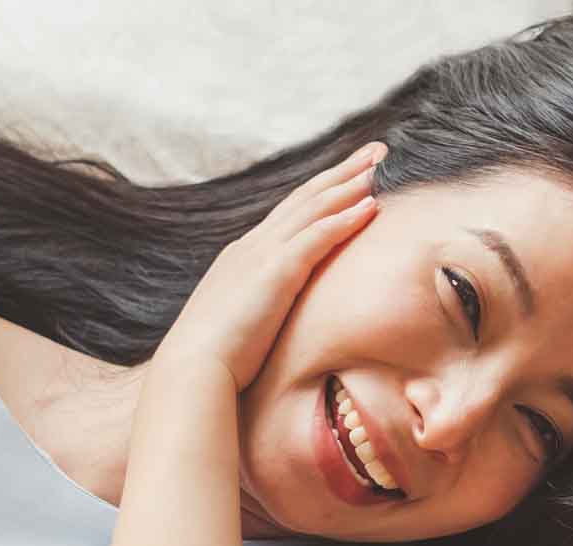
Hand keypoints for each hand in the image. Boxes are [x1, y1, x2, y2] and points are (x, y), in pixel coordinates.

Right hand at [159, 142, 386, 388]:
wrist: (192, 368)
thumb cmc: (215, 356)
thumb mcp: (241, 319)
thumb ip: (260, 305)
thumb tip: (274, 314)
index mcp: (245, 255)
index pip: (290, 212)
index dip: (322, 190)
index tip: (351, 174)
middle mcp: (254, 245)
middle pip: (306, 197)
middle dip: (342, 171)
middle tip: (376, 151)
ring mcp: (263, 255)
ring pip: (314, 207)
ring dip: (350, 184)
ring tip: (380, 165)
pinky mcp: (276, 273)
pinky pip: (317, 236)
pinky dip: (345, 219)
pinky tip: (371, 206)